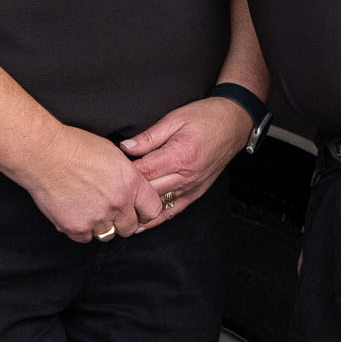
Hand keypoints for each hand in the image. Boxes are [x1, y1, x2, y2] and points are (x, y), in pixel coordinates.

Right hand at [22, 126, 167, 243]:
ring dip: (102, 225)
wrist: (45, 154)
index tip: (137, 210)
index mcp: (130, 182)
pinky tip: (75, 213)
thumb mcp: (113, 154)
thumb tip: (132, 189)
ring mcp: (97, 217)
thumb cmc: (76, 146)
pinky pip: (85, 238)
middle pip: (130, 227)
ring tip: (90, 209)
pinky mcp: (76, 227)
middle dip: (123, 221)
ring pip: (108, 234)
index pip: (153, 209)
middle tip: (110, 210)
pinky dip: (82, 229)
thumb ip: (127, 176)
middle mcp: (117, 203)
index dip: (145, 211)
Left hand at [120, 97, 251, 226]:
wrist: (233, 124)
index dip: (123, 172)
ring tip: (115, 210)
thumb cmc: (205, 117)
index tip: (107, 171)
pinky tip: (140, 224)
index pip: (143, 171)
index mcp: (180, 156)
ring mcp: (191, 187)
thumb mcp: (174, 118)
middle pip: (148, 190)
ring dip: (137, 207)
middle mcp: (186, 176)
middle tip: (107, 189)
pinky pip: (173, 211)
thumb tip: (125, 147)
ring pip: (158, 204)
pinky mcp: (195, 194)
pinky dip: (156, 219)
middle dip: (127, 190)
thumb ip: (148, 137)